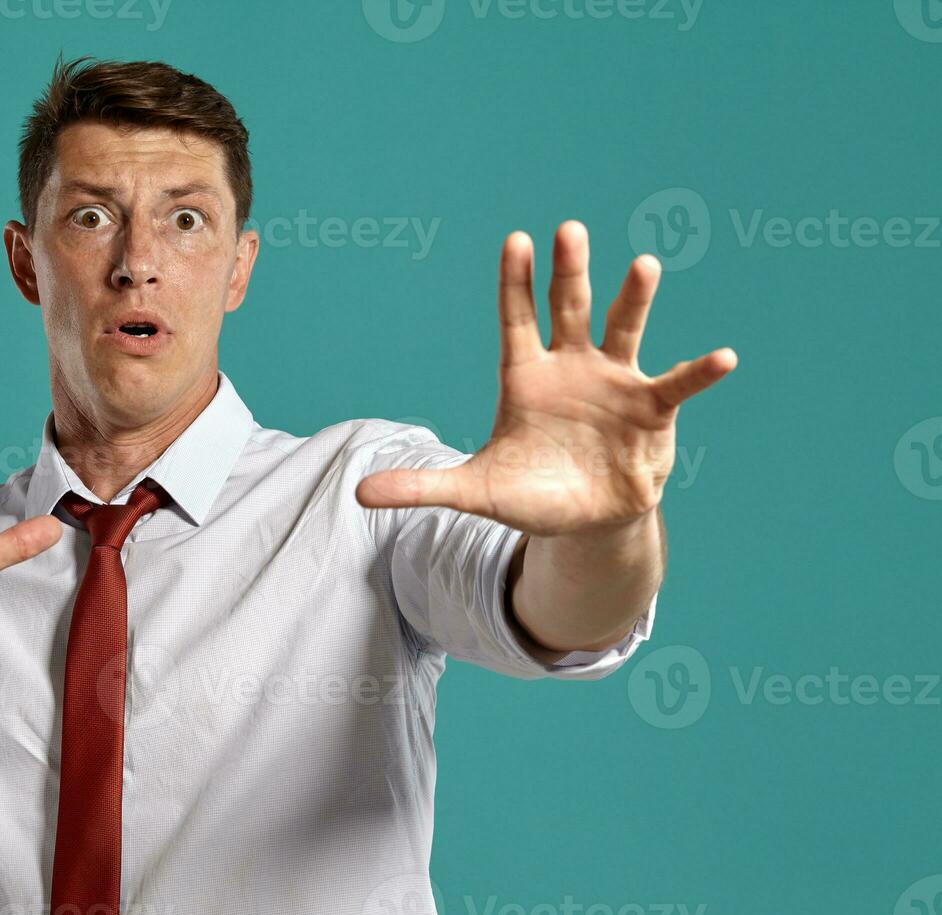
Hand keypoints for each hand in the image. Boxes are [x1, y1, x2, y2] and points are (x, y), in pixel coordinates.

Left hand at [356, 221, 736, 536]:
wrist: (585, 517)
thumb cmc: (531, 492)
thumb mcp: (474, 491)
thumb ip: (422, 486)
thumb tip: (359, 493)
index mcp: (525, 378)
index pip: (516, 321)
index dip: (514, 284)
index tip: (515, 240)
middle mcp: (572, 367)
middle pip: (569, 309)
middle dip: (569, 272)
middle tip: (568, 229)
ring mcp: (614, 383)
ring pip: (624, 330)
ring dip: (634, 299)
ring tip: (645, 263)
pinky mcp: (651, 411)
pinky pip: (676, 385)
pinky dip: (699, 372)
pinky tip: (724, 357)